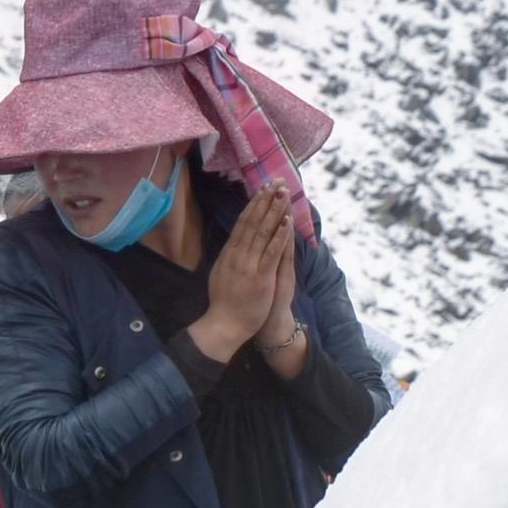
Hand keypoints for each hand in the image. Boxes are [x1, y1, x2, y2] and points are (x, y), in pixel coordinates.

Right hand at [190, 187, 297, 364]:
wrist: (224, 325)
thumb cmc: (225, 303)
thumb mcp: (221, 274)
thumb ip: (229, 258)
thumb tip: (232, 243)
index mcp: (229, 254)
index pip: (242, 223)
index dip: (254, 204)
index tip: (263, 189)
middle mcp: (237, 255)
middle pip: (252, 222)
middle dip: (265, 200)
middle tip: (276, 182)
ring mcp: (248, 265)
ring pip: (262, 232)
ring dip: (274, 211)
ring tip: (283, 194)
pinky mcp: (260, 277)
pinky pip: (271, 253)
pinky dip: (279, 237)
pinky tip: (285, 223)